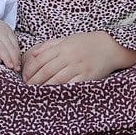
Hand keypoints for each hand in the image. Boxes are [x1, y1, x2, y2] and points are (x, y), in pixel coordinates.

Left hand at [0, 17, 20, 70]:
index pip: (1, 50)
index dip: (7, 58)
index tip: (11, 66)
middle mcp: (0, 33)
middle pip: (10, 48)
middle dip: (15, 59)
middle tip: (17, 69)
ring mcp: (6, 30)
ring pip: (15, 44)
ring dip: (17, 55)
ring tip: (18, 65)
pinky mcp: (10, 30)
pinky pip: (16, 41)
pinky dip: (17, 50)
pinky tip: (17, 57)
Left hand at [21, 31, 135, 85]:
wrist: (110, 46)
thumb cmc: (87, 43)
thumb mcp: (67, 39)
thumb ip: (49, 46)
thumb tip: (32, 54)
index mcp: (62, 47)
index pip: (40, 59)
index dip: (30, 70)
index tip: (24, 77)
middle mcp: (69, 56)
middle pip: (46, 70)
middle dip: (34, 80)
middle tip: (27, 88)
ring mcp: (79, 66)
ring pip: (57, 79)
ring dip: (45, 87)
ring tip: (36, 93)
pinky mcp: (88, 76)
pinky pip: (72, 84)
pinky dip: (62, 90)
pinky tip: (54, 94)